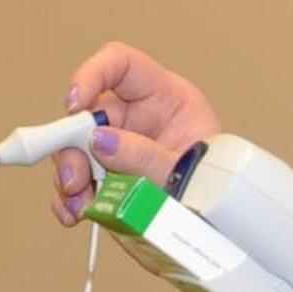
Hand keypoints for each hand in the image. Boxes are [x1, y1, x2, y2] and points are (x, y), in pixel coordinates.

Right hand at [53, 43, 218, 222]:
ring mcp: (121, 149)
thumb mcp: (187, 171)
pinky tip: (74, 213)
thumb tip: (101, 141)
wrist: (222, 227)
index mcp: (165, 98)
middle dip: (73, 144)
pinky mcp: (109, 179)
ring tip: (79, 204)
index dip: (92, 74)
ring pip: (77, 150)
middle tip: (73, 176)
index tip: (75, 103)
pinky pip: (78, 180)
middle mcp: (137, 119)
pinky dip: (70, 198)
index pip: (121, 64)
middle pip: (89, 114)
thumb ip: (145, 156)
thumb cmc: (218, 190)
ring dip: (70, 176)